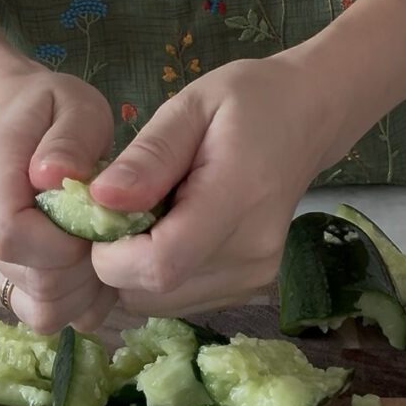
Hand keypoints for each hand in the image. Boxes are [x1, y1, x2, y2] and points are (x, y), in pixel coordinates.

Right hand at [0, 62, 118, 332]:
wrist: (20, 124)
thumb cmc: (54, 112)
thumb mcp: (74, 106)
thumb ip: (70, 139)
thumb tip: (55, 176)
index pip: (11, 234)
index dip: (63, 242)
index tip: (96, 223)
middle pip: (33, 279)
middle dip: (85, 267)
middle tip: (108, 234)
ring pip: (41, 309)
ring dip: (85, 290)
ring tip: (102, 250)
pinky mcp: (11, 281)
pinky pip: (45, 315)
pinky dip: (79, 302)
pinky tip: (93, 270)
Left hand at [88, 54, 340, 315]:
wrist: (307, 119)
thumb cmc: (247, 102)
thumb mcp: (190, 107)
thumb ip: (148, 157)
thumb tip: (99, 198)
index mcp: (237, 200)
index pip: (160, 264)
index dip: (111, 253)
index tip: (99, 214)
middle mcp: (250, 254)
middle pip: (152, 291)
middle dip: (116, 259)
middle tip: (122, 208)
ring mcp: (253, 278)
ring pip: (159, 303)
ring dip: (135, 269)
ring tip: (151, 216)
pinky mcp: (248, 288)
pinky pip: (178, 300)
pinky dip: (158, 274)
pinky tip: (171, 232)